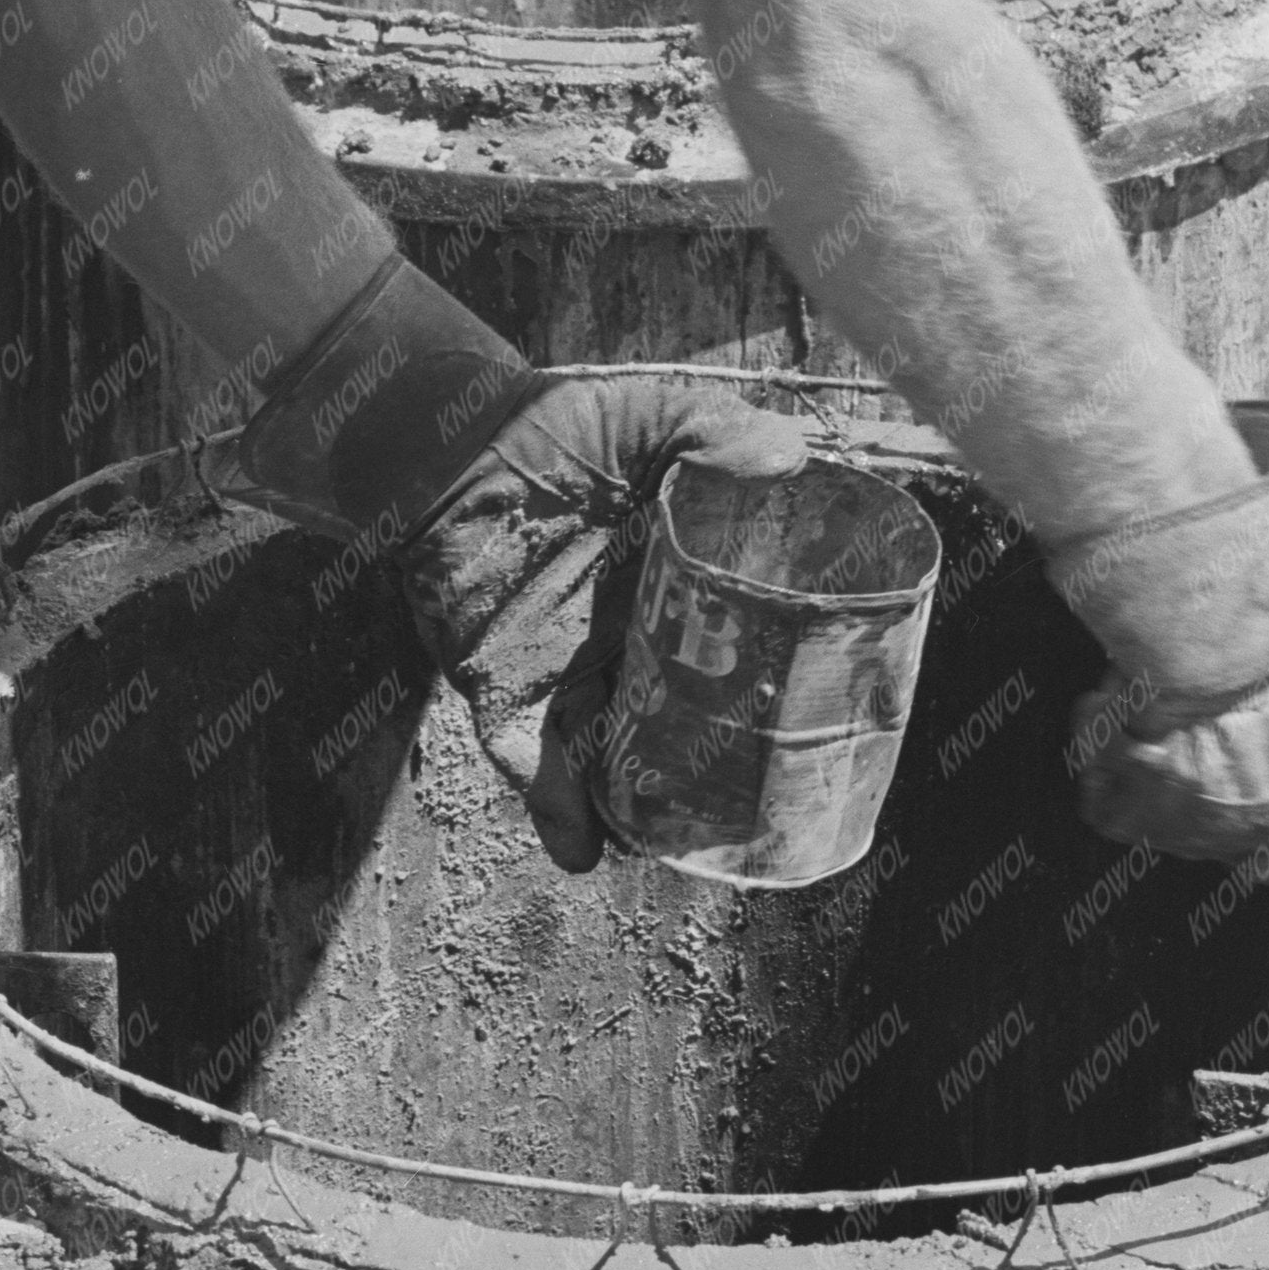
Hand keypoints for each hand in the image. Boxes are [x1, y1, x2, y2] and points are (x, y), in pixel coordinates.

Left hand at [405, 380, 802, 873]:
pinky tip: (584, 850)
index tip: (826, 729)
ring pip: (619, 765)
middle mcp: (630, 646)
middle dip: (722, 777)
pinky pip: (533, 766)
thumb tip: (791, 452)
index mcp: (677, 592)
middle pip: (688, 727)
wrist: (442, 445)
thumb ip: (711, 429)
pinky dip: (556, 810)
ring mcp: (568, 676)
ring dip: (647, 811)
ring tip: (686, 852)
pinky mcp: (503, 694)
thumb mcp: (646, 417)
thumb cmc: (549, 426)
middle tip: (767, 815)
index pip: (741, 655)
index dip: (779, 695)